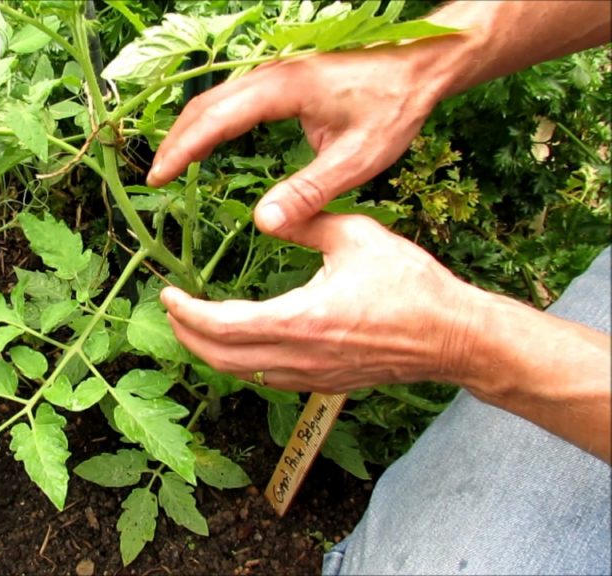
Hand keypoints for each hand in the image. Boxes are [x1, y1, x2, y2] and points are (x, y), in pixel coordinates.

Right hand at [147, 47, 442, 231]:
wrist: (421, 65)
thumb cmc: (394, 108)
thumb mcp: (357, 159)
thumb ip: (309, 191)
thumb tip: (261, 223)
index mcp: (282, 88)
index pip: (215, 119)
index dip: (182, 149)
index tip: (158, 178)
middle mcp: (270, 74)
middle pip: (205, 105)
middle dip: (175, 141)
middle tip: (155, 179)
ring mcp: (274, 72)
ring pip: (216, 99)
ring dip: (189, 131)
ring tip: (171, 167)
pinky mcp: (281, 78)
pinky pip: (232, 99)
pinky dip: (209, 123)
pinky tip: (207, 145)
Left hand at [160, 213, 477, 392]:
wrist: (452, 336)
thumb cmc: (411, 285)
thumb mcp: (355, 236)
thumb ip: (303, 222)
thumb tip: (263, 215)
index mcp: (300, 321)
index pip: (222, 325)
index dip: (187, 313)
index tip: (167, 294)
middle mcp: (298, 358)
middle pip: (220, 359)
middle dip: (187, 335)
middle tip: (172, 309)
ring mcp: (310, 377)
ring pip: (240, 375)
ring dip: (210, 351)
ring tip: (194, 323)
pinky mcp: (322, 383)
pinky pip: (266, 379)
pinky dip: (239, 362)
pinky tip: (237, 341)